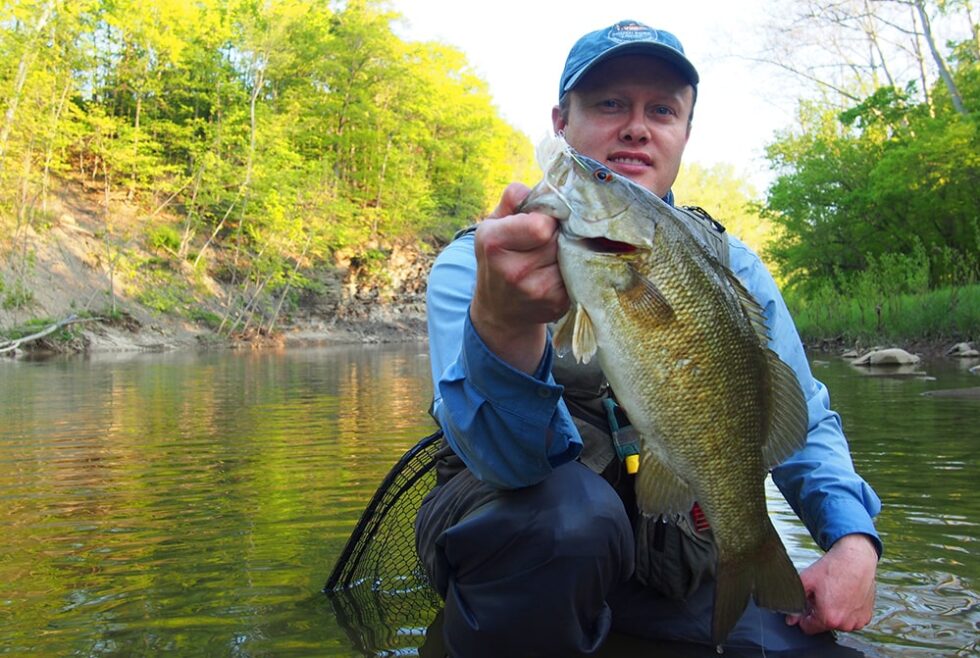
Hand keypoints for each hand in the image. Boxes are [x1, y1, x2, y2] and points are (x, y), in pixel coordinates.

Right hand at [470, 183, 568, 372]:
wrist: (499, 310)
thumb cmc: (499, 258)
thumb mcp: (494, 224)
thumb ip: (514, 199)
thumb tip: (541, 187)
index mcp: (494, 243)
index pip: (542, 225)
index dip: (546, 219)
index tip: (540, 223)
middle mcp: (513, 271)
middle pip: (559, 239)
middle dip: (559, 234)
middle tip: (548, 240)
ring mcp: (536, 291)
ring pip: (572, 255)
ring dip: (568, 252)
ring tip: (552, 256)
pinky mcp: (557, 304)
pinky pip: (579, 274)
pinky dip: (573, 270)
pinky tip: (558, 272)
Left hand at [786, 533, 877, 633]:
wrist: (855, 559)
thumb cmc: (832, 568)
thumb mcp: (806, 581)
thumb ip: (796, 603)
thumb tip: (790, 620)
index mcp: (828, 617)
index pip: (808, 628)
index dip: (803, 617)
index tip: (806, 606)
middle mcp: (845, 623)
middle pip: (823, 625)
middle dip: (819, 613)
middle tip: (821, 595)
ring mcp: (857, 621)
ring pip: (838, 623)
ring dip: (833, 613)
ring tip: (833, 594)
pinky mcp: (866, 616)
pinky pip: (851, 619)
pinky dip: (847, 612)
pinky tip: (845, 596)